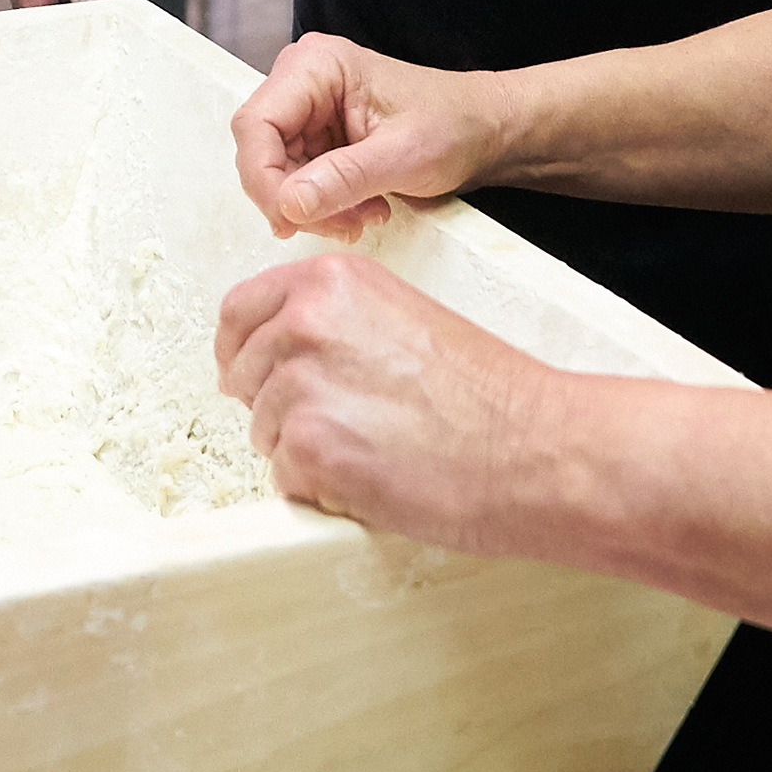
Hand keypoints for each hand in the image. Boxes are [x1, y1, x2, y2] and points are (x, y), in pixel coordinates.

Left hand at [215, 249, 567, 549]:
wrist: (533, 446)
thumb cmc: (485, 392)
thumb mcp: (400, 317)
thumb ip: (334, 322)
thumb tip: (279, 354)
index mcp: (328, 281)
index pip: (238, 314)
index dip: (243, 353)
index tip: (249, 375)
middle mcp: (304, 322)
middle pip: (245, 378)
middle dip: (279, 409)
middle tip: (345, 427)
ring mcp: (301, 386)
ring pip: (264, 432)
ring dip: (304, 451)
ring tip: (374, 450)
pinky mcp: (309, 450)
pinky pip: (286, 479)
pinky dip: (321, 490)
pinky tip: (375, 477)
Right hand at [231, 33, 512, 239]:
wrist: (484, 131)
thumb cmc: (454, 125)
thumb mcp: (403, 156)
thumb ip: (343, 178)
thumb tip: (289, 204)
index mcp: (316, 66)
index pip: (256, 125)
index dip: (263, 178)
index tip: (290, 220)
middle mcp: (302, 82)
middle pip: (261, 152)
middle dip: (296, 199)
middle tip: (343, 225)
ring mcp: (307, 111)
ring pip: (277, 174)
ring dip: (314, 208)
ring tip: (364, 217)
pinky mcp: (317, 137)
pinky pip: (298, 181)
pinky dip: (325, 206)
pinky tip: (363, 209)